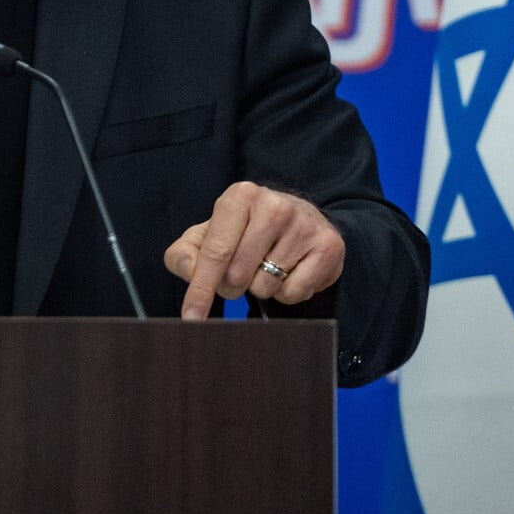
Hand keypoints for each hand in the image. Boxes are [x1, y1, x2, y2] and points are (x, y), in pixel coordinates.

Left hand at [164, 183, 345, 319]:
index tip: (191, 317)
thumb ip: (185, 254)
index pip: (215, 252)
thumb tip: (189, 271)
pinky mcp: (328, 246)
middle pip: (238, 275)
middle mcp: (274, 205)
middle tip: (241, 271)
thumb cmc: (246, 230)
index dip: (200, 289)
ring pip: (266, 287)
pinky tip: (291, 270)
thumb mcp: (208, 234)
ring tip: (269, 265)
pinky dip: (287, 292)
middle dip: (232, 286)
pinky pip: (294, 293)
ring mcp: (304, 225)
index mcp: (240, 196)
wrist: (300, 219)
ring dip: (261, 287)